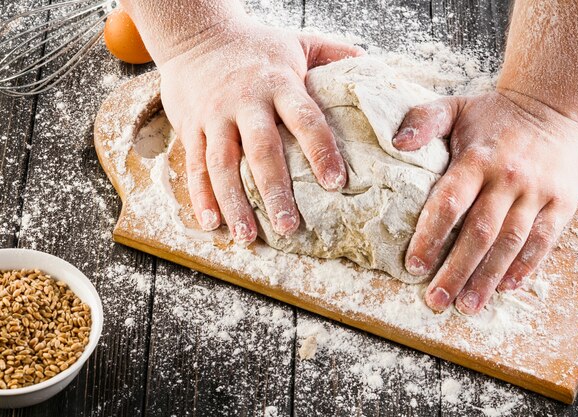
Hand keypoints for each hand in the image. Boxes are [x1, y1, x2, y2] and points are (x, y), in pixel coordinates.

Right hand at [158, 18, 362, 243]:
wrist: (196, 35)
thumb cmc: (255, 46)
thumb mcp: (298, 42)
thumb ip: (334, 54)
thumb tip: (371, 64)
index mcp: (278, 84)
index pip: (304, 119)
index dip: (321, 151)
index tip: (335, 184)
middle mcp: (245, 102)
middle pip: (261, 150)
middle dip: (275, 191)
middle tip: (289, 227)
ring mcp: (214, 117)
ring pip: (223, 164)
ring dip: (234, 203)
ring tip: (247, 237)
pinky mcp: (191, 127)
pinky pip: (195, 165)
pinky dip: (201, 196)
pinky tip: (211, 223)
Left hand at [393, 90, 577, 314]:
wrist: (551, 105)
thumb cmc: (494, 115)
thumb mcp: (455, 108)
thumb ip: (424, 121)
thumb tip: (398, 143)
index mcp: (476, 159)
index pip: (449, 203)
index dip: (430, 237)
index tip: (414, 266)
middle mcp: (507, 178)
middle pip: (479, 233)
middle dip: (456, 270)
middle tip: (437, 299)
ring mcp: (536, 192)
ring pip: (510, 243)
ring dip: (488, 278)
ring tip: (468, 305)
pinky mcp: (562, 202)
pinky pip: (543, 240)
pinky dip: (525, 266)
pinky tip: (506, 287)